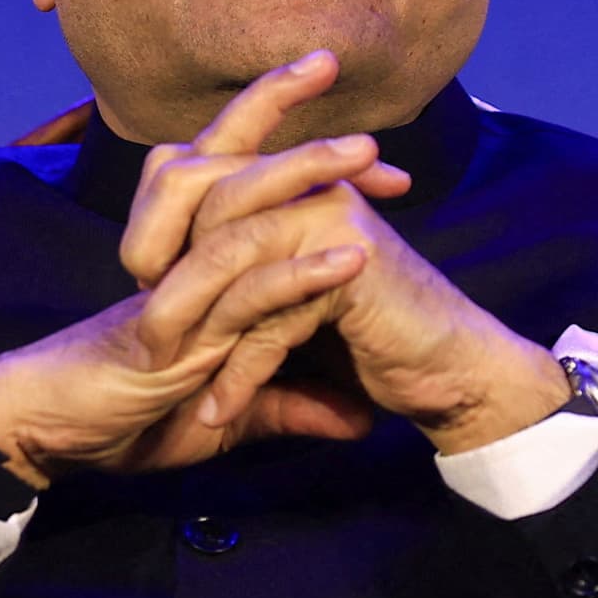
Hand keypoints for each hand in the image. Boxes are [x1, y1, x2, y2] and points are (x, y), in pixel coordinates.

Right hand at [0, 53, 410, 484]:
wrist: (44, 443)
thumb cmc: (130, 419)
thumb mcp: (232, 413)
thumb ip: (292, 403)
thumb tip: (359, 418)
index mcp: (182, 254)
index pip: (224, 166)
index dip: (283, 137)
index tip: (373, 151)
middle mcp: (169, 255)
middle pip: (212, 153)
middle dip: (269, 102)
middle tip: (326, 60)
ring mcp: (168, 292)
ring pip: (223, 204)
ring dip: (295, 171)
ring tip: (364, 153)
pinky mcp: (166, 337)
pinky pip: (237, 293)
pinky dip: (296, 274)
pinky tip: (351, 258)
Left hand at [122, 52, 571, 455]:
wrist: (453, 371)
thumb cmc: (370, 340)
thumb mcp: (283, 307)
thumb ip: (233, 285)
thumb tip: (149, 287)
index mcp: (287, 183)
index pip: (195, 183)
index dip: (156, 241)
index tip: (144, 311)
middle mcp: (304, 186)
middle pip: (203, 210)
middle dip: (169, 288)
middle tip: (148, 354)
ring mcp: (325, 218)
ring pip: (229, 265)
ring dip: (198, 336)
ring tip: (174, 392)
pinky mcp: (344, 265)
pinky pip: (268, 319)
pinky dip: (238, 374)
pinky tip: (218, 414)